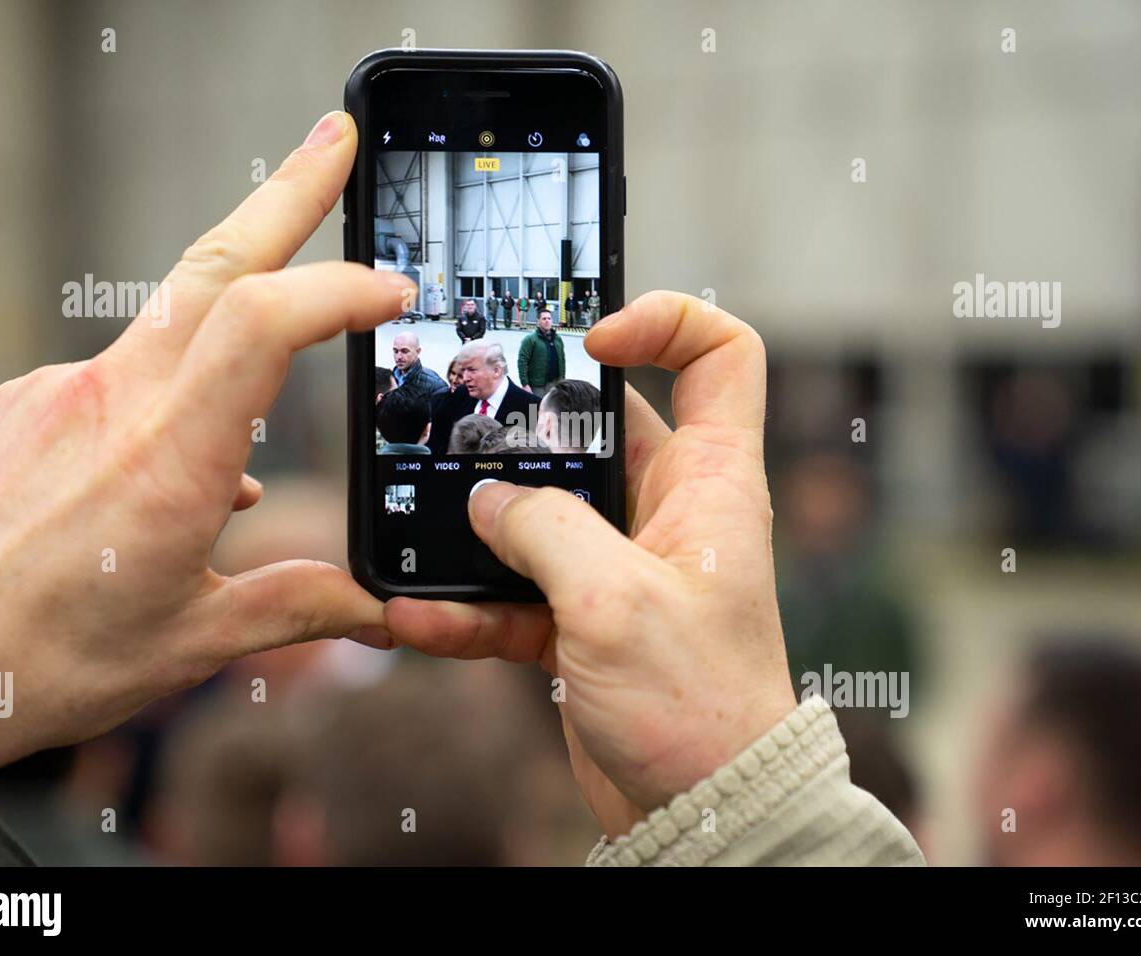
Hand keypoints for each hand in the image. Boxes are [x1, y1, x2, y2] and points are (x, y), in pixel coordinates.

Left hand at [0, 111, 406, 778]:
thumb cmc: (38, 663)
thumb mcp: (192, 640)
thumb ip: (297, 605)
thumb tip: (376, 607)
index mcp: (168, 460)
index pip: (264, 321)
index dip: (338, 286)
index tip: (390, 288)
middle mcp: (111, 403)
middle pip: (213, 263)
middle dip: (285, 193)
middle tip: (333, 139)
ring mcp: (58, 392)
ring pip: (169, 319)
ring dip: (235, 313)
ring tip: (258, 388)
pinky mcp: (24, 404)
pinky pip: (120, 374)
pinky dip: (169, 397)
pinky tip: (171, 468)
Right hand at [386, 292, 796, 836]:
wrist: (701, 813)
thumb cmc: (698, 708)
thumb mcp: (615, 602)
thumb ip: (545, 531)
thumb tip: (488, 500)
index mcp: (710, 483)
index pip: (721, 358)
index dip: (668, 324)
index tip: (596, 339)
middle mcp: (667, 511)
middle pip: (598, 428)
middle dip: (528, 428)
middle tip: (467, 427)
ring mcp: (621, 565)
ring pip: (542, 511)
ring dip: (482, 527)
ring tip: (425, 530)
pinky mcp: (583, 619)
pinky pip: (515, 591)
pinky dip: (470, 605)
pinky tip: (419, 620)